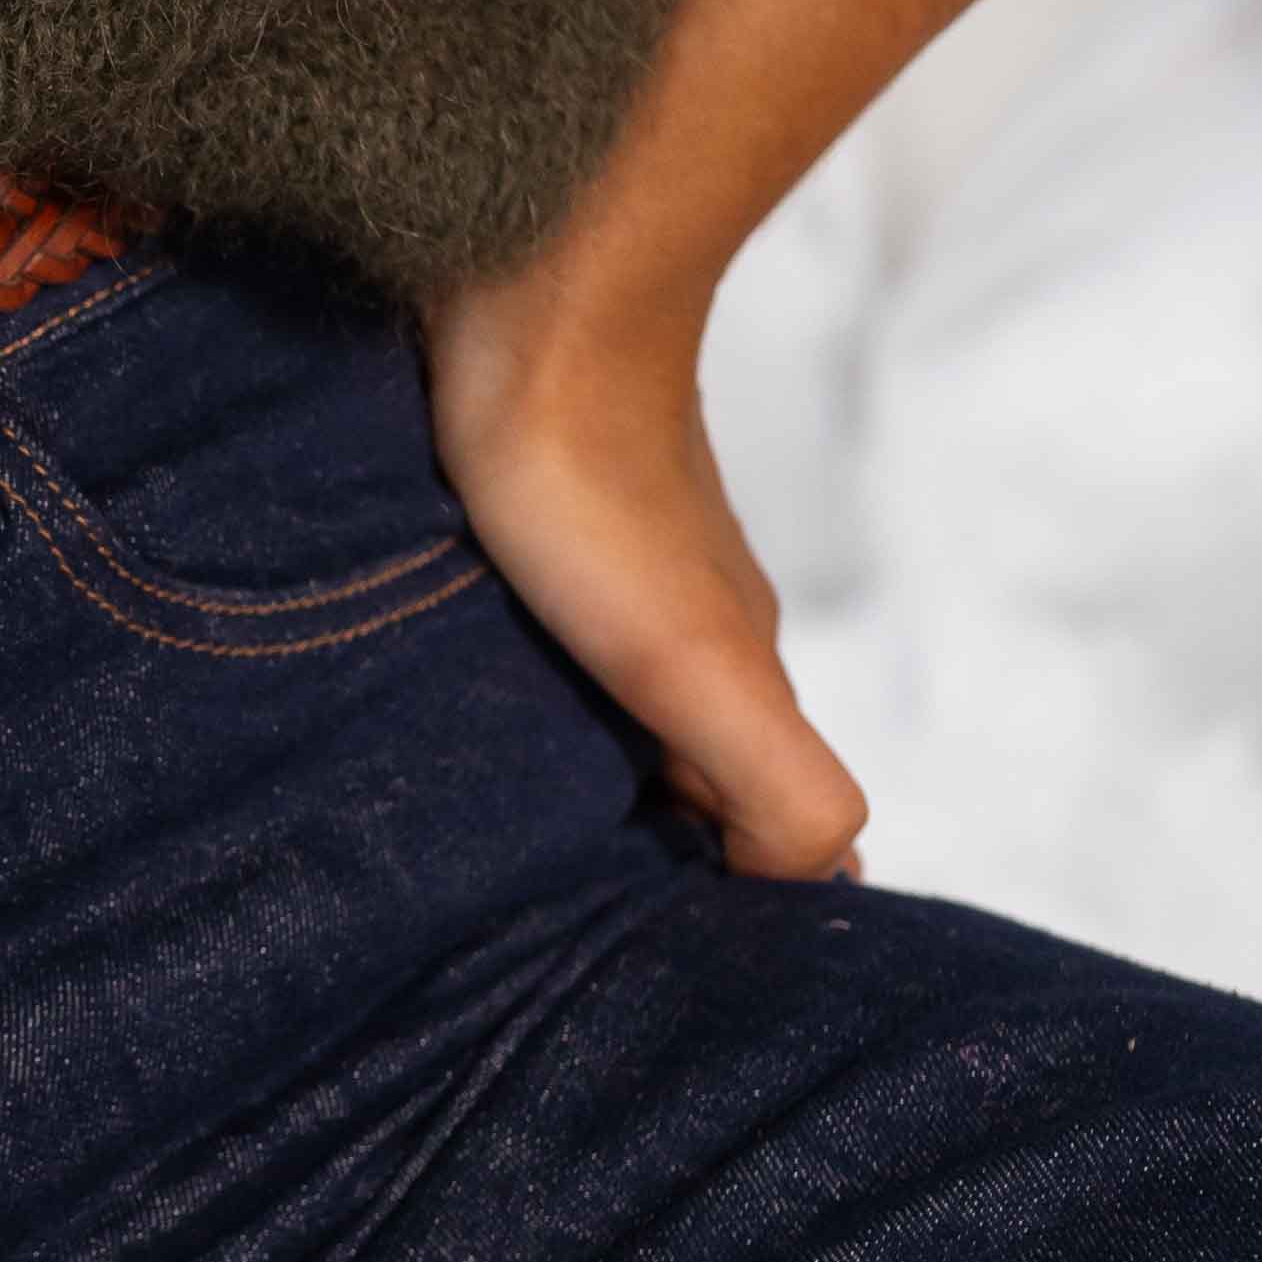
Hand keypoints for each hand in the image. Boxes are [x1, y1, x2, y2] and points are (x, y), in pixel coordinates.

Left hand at [422, 257, 865, 882]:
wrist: (530, 294)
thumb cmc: (591, 484)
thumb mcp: (696, 663)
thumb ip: (782, 782)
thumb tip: (810, 879)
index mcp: (739, 673)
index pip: (763, 821)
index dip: (725, 896)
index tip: (648, 968)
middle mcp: (685, 624)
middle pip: (684, 764)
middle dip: (639, 845)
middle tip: (545, 923)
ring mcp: (609, 570)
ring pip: (605, 702)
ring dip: (565, 770)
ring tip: (482, 842)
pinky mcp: (528, 521)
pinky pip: (533, 632)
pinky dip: (510, 691)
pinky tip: (451, 712)